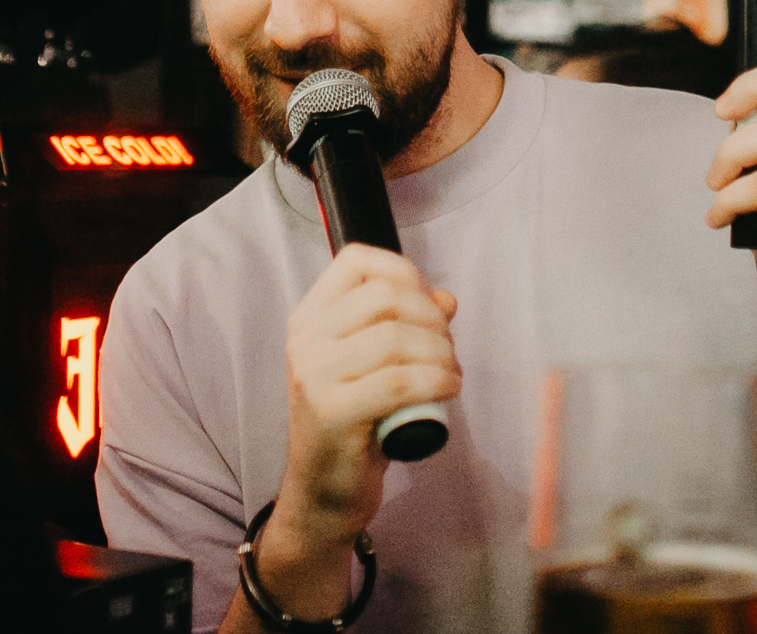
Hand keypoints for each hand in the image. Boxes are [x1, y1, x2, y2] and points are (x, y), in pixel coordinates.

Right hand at [260, 244, 459, 618]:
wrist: (322, 493)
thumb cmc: (355, 424)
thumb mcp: (375, 367)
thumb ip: (406, 327)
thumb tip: (446, 299)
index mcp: (310, 318)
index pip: (357, 262)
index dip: (404, 273)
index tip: (428, 306)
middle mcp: (305, 340)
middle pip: (386, 296)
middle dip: (432, 318)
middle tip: (447, 349)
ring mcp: (314, 376)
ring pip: (396, 338)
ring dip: (441, 354)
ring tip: (450, 374)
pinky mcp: (332, 414)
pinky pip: (400, 382)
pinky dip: (437, 380)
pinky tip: (449, 389)